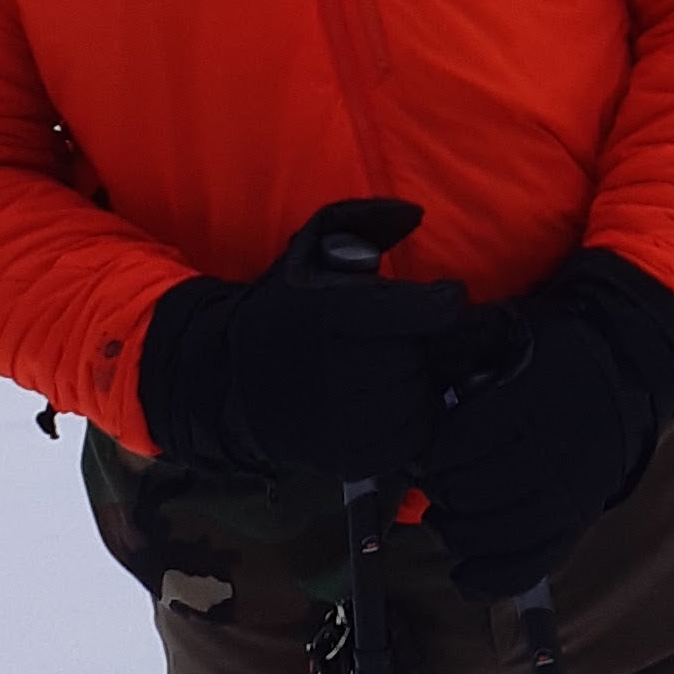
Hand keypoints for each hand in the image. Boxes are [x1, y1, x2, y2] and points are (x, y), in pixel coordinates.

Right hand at [139, 197, 469, 487]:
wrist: (232, 388)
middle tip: (399, 338)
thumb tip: (416, 214)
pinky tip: (381, 402)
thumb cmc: (283, 312)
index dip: (442, 302)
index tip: (439, 298)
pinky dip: (409, 418)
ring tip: (385, 369)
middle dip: (423, 343)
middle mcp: (343, 368)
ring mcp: (350, 420)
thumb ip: (362, 219)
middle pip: (430, 354)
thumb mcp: (308, 249)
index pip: (429, 311)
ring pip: (426, 396)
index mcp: (332, 313)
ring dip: (419, 381)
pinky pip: (415, 436)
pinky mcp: (357, 458)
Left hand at [422, 251, 673, 596]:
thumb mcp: (505, 329)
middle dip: (439, 491)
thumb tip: (408, 372)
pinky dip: (493, 576)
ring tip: (445, 515)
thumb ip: (458, 349)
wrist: (625, 365)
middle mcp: (551, 451)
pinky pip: (532, 562)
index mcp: (527, 403)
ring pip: (494, 532)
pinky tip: (463, 576)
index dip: (427, 457)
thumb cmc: (551, 348)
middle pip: (469, 492)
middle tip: (432, 481)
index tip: (420, 454)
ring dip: (457, 530)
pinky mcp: (579, 518)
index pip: (454, 448)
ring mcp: (569, 492)